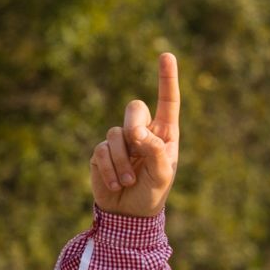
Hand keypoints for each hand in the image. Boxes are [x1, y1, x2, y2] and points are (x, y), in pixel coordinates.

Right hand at [91, 53, 181, 217]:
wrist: (129, 213)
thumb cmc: (152, 193)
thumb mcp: (162, 175)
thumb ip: (155, 151)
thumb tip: (136, 132)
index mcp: (164, 134)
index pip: (167, 101)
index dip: (166, 78)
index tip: (166, 55)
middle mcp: (142, 132)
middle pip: (134, 108)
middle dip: (135, 125)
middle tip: (137, 145)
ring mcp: (121, 141)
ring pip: (115, 134)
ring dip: (122, 161)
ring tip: (129, 181)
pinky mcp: (102, 152)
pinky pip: (101, 151)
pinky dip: (109, 170)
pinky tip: (117, 185)